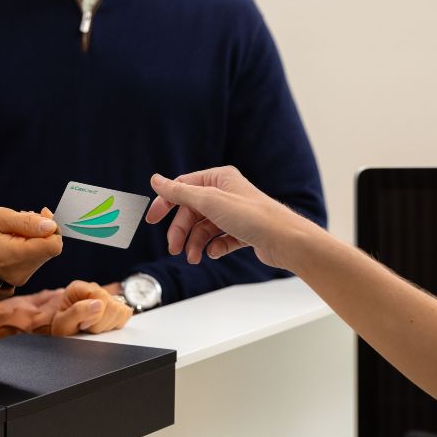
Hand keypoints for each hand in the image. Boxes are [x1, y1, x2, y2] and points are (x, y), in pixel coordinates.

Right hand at [0, 206, 62, 287]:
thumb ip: (26, 222)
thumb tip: (51, 226)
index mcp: (12, 257)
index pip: (53, 246)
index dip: (52, 227)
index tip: (41, 213)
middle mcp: (18, 272)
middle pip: (49, 249)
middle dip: (42, 230)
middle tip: (24, 216)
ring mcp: (18, 278)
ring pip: (43, 253)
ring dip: (35, 237)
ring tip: (14, 228)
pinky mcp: (18, 278)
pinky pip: (35, 259)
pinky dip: (29, 245)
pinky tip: (13, 238)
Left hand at [48, 280, 133, 335]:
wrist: (66, 332)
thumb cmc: (62, 327)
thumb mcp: (62, 323)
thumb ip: (77, 312)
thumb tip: (99, 304)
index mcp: (79, 288)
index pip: (100, 296)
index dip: (95, 314)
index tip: (83, 324)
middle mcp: (94, 289)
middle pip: (112, 305)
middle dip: (100, 323)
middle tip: (86, 326)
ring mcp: (106, 296)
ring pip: (120, 311)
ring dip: (106, 325)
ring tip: (93, 326)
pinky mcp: (115, 306)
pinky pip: (125, 314)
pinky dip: (115, 324)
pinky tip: (101, 326)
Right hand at [147, 167, 315, 269]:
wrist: (284, 240)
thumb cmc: (252, 216)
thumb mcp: (209, 201)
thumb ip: (180, 192)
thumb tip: (156, 180)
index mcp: (219, 179)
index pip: (183, 187)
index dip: (166, 203)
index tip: (152, 220)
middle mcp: (226, 194)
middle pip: (191, 211)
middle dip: (181, 231)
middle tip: (175, 248)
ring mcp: (234, 214)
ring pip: (203, 228)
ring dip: (195, 243)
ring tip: (194, 257)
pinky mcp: (241, 232)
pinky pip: (218, 239)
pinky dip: (213, 247)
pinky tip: (216, 252)